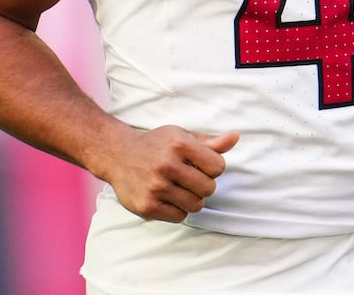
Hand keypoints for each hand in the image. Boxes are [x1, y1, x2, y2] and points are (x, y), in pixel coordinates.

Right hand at [105, 126, 238, 222]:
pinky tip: (167, 197)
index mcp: (179, 144)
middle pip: (209, 188)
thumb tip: (235, 137)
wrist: (118, 155)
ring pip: (196, 205)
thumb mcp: (182, 136)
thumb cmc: (156, 145)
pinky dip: (178, 210)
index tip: (199, 165)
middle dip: (203, 185)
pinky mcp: (147, 206)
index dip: (212, 167)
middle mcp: (167, 165)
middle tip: (188, 178)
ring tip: (178, 188)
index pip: (218, 166)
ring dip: (192, 199)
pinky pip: (180, 217)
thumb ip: (210, 142)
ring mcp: (155, 187)